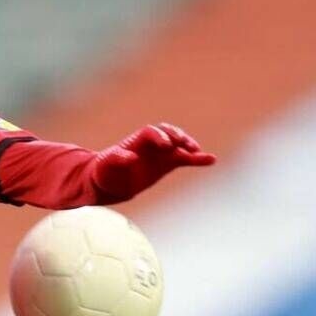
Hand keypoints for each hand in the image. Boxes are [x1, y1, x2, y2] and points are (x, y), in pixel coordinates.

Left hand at [92, 123, 215, 201]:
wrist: (107, 183)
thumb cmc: (104, 171)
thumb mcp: (106, 165)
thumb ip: (117, 159)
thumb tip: (132, 158)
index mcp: (135, 141)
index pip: (151, 132)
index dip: (160, 136)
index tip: (166, 147)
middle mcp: (150, 144)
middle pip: (167, 132)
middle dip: (176, 136)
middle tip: (182, 145)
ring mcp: (160, 153)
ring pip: (178, 144)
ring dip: (189, 145)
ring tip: (197, 152)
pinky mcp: (167, 164)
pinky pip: (185, 159)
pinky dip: (197, 159)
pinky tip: (211, 160)